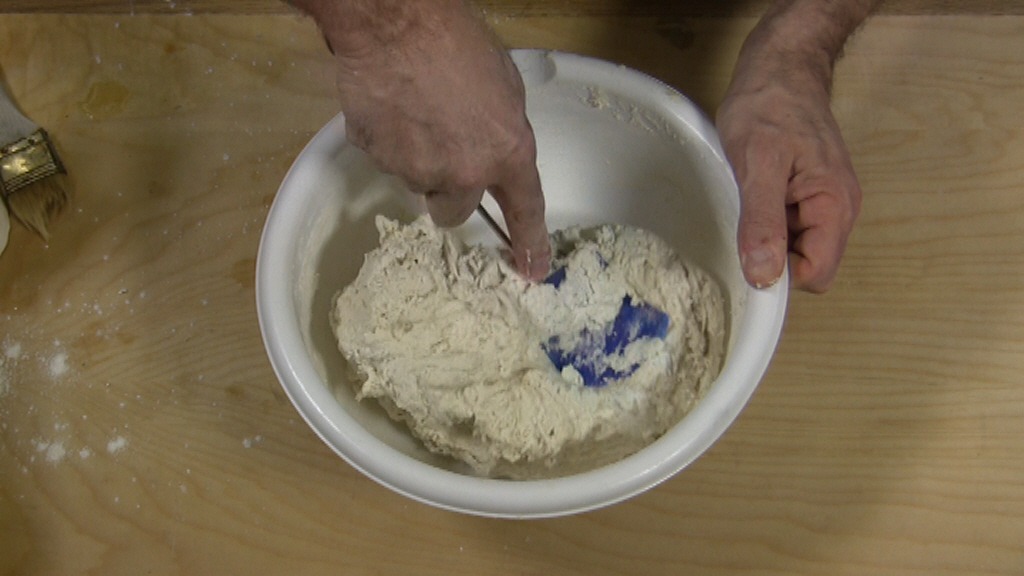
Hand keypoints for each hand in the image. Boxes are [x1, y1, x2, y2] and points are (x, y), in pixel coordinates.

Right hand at [321, 1, 550, 280]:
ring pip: (418, 183)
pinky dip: (389, 140)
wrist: (395, 23)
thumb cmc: (456, 42)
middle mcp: (464, 172)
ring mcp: (417, 170)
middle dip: (450, 189)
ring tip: (415, 109)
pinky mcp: (377, 159)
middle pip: (455, 211)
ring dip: (418, 158)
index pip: (525, 210)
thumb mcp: (505, 86)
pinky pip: (386, 159)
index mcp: (507, 151)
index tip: (532, 269)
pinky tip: (391, 105)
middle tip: (443, 147)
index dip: (529, 243)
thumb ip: (503, 132)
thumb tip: (492, 153)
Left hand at [717, 50, 861, 292]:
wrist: (780, 67)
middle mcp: (839, 210)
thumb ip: (762, 222)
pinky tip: (753, 195)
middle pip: (808, 266)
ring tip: (749, 199)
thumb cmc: (770, 105)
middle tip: (744, 219)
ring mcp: (825, 202)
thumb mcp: (758, 165)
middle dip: (774, 256)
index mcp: (835, 206)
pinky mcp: (808, 195)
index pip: (816, 274)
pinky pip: (790, 228)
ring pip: (796, 248)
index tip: (748, 254)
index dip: (781, 275)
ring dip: (768, 237)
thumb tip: (764, 275)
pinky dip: (768, 221)